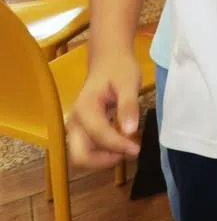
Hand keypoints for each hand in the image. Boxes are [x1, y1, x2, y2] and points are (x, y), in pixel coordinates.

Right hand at [65, 54, 141, 170]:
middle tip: (129, 152)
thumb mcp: (129, 82)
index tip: (138, 149)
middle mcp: (75, 121)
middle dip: (104, 160)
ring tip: (130, 146)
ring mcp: (77, 127)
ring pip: (84, 156)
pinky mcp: (83, 129)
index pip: (99, 136)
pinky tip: (125, 142)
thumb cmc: (119, 68)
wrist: (108, 59)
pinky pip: (90, 148)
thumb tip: (130, 131)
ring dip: (105, 158)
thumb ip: (128, 106)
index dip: (119, 146)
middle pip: (80, 156)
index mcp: (85, 109)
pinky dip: (106, 152)